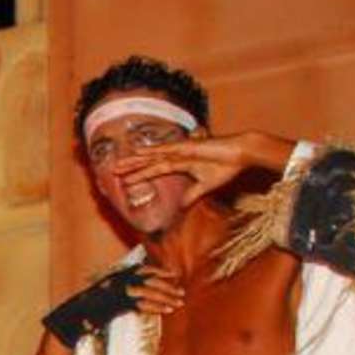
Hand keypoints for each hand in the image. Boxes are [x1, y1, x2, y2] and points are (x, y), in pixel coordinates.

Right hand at [42, 266, 180, 345]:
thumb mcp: (105, 297)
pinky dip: (157, 306)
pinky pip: (143, 303)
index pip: (142, 269)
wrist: (71, 319)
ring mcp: (118, 291)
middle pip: (150, 280)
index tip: (172, 275)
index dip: (159, 271)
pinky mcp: (119, 304)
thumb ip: (118, 293)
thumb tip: (133, 293)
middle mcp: (119, 280)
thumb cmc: (86, 311)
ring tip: (178, 303)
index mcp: (117, 277)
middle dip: (168, 286)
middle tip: (181, 293)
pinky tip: (166, 310)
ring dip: (166, 297)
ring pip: (149, 291)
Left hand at [112, 131, 291, 207]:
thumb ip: (192, 195)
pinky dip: (152, 151)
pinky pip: (166, 150)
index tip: (125, 181)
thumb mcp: (205, 186)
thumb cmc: (226, 168)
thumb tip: (181, 207)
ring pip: (153, 156)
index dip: (140, 175)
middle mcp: (177, 156)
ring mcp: (181, 150)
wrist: (241, 155)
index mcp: (180, 164)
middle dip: (131, 167)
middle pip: (149, 162)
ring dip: (136, 160)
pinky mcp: (188, 147)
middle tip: (113, 171)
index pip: (154, 170)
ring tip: (119, 164)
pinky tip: (139, 152)